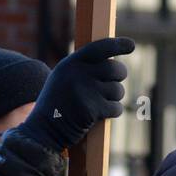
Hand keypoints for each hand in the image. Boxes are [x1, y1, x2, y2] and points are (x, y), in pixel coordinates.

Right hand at [19, 37, 133, 150]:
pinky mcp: (93, 110)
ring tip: (99, 103)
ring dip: (114, 98)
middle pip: (116, 69)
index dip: (118, 45)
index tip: (131, 45)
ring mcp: (86, 91)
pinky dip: (113, 112)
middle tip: (113, 83)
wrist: (44, 130)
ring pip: (118, 90)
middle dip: (119, 77)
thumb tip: (113, 62)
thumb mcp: (63, 77)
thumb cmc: (57, 103)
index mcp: (71, 63)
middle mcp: (79, 74)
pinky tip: (100, 114)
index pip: (100, 47)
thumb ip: (83, 67)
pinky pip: (116, 108)